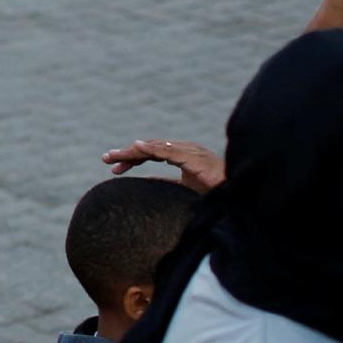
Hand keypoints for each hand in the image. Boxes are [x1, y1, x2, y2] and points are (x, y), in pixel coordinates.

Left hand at [102, 138, 224, 192]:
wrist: (237, 194)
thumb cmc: (215, 189)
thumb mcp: (183, 187)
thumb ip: (166, 182)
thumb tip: (146, 183)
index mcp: (181, 155)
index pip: (151, 153)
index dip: (132, 159)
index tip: (113, 169)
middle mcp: (184, 149)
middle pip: (149, 148)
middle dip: (126, 154)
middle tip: (105, 159)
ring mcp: (189, 151)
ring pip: (154, 147)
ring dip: (132, 151)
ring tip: (113, 156)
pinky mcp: (194, 158)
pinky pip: (168, 151)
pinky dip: (151, 148)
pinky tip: (135, 148)